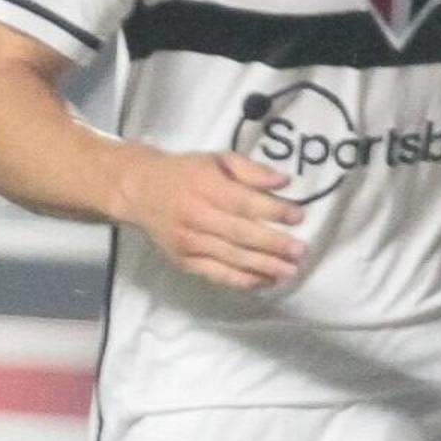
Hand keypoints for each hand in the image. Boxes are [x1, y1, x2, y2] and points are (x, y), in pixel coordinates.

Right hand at [111, 148, 304, 290]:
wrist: (140, 191)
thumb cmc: (186, 173)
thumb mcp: (218, 159)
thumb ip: (251, 170)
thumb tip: (283, 182)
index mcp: (205, 186)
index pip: (243, 202)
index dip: (272, 211)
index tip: (298, 216)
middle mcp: (195, 216)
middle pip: (239, 234)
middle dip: (273, 244)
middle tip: (300, 251)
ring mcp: (188, 242)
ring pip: (231, 258)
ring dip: (264, 267)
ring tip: (290, 270)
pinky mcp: (185, 261)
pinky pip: (217, 275)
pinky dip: (243, 281)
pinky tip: (265, 280)